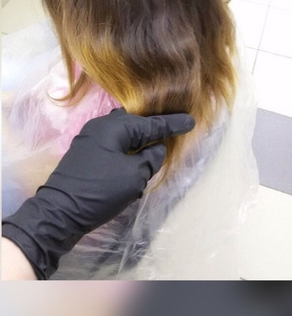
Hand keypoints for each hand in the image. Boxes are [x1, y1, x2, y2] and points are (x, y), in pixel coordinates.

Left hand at [2, 108, 194, 278]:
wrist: (57, 214)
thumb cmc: (100, 192)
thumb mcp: (135, 176)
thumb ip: (151, 158)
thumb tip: (155, 150)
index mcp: (116, 126)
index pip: (153, 123)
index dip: (173, 124)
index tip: (191, 121)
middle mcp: (102, 126)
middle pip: (137, 121)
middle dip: (155, 126)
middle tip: (175, 127)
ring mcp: (91, 138)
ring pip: (124, 132)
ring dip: (141, 137)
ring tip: (157, 140)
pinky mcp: (86, 152)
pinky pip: (115, 142)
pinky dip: (128, 146)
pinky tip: (137, 153)